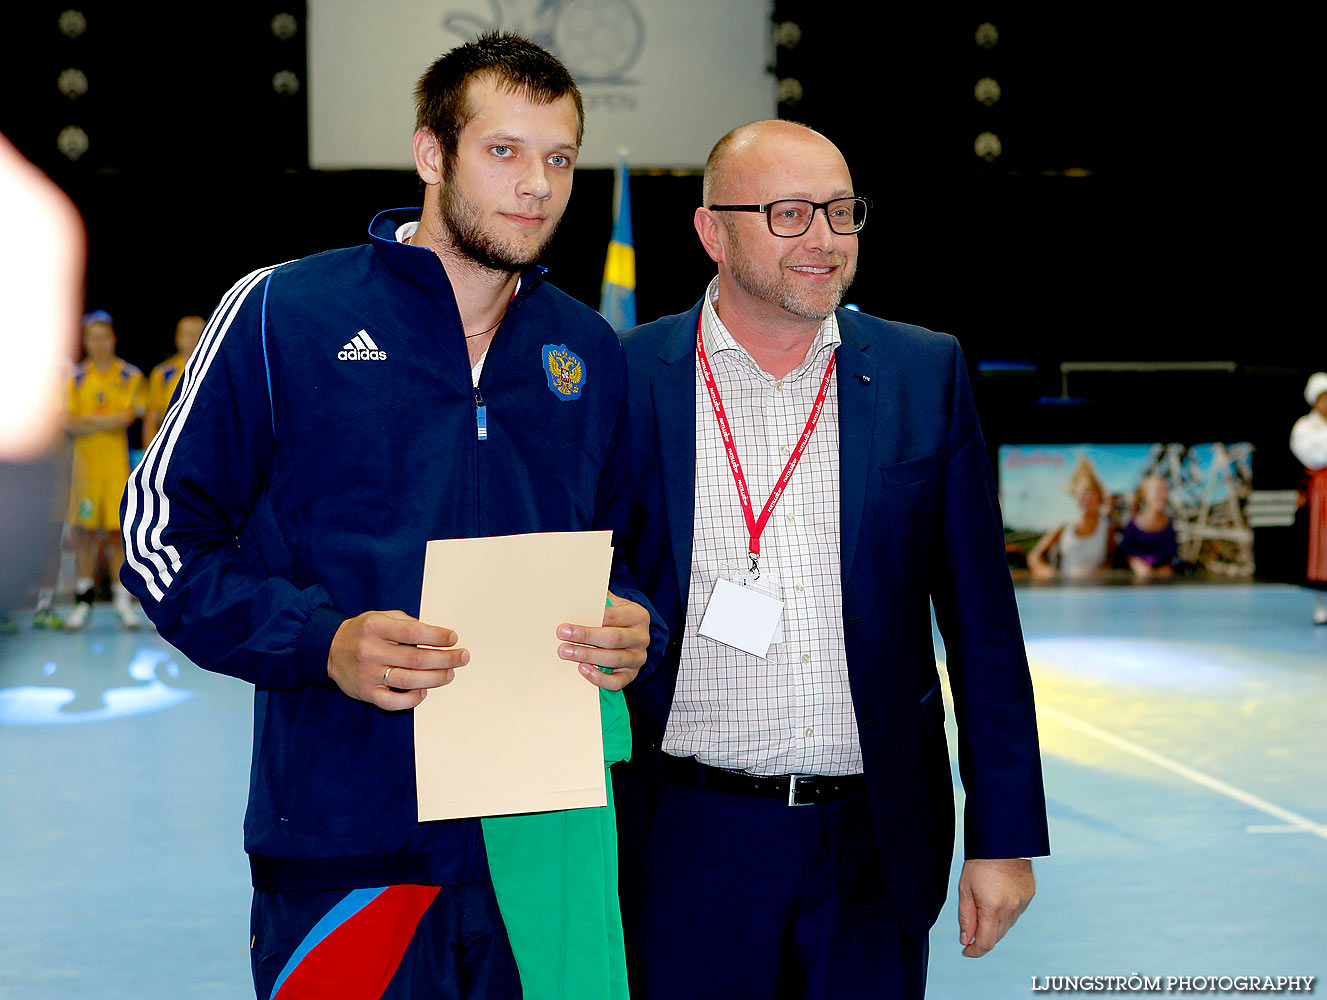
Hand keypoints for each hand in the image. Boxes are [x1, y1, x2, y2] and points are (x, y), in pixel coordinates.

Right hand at [328, 610, 467, 710]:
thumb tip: (437, 635)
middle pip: (415, 659)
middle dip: (444, 659)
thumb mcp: (381, 617)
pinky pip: (392, 702)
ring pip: (408, 680)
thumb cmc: (363, 632)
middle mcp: (370, 651)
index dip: (436, 636)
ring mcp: (367, 674)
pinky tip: (424, 691)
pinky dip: (412, 700)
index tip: (453, 638)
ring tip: (450, 673)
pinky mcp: (365, 692)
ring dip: (434, 678)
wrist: (329, 649)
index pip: (412, 632)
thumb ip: (406, 624)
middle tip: (462, 657)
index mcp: (375, 628)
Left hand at [555, 591, 649, 690]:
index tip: (567, 624)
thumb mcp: (613, 604)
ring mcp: (638, 658)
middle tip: (562, 636)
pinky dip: (599, 678)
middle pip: (613, 638)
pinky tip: (583, 670)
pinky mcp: (632, 675)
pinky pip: (617, 681)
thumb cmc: (616, 618)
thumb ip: (598, 600)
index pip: (613, 617)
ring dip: (587, 656)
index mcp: (638, 615)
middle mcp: (641, 637)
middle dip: (586, 637)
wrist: (632, 636)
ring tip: (566, 652)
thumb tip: (572, 594)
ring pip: (614, 659)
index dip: (590, 620)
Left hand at [957, 858, 1035, 957]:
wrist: (1003, 841)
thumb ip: (966, 918)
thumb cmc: (980, 863)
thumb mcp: (965, 889)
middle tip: (970, 931)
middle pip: (997, 936)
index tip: (966, 950)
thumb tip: (966, 940)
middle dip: (982, 937)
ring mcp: (1022, 904)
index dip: (974, 951)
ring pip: (1007, 926)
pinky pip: (1016, 914)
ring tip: (983, 907)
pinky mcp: (1029, 896)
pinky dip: (1005, 914)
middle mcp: (1011, 910)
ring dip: (994, 926)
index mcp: (993, 909)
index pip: (986, 943)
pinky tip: (997, 900)